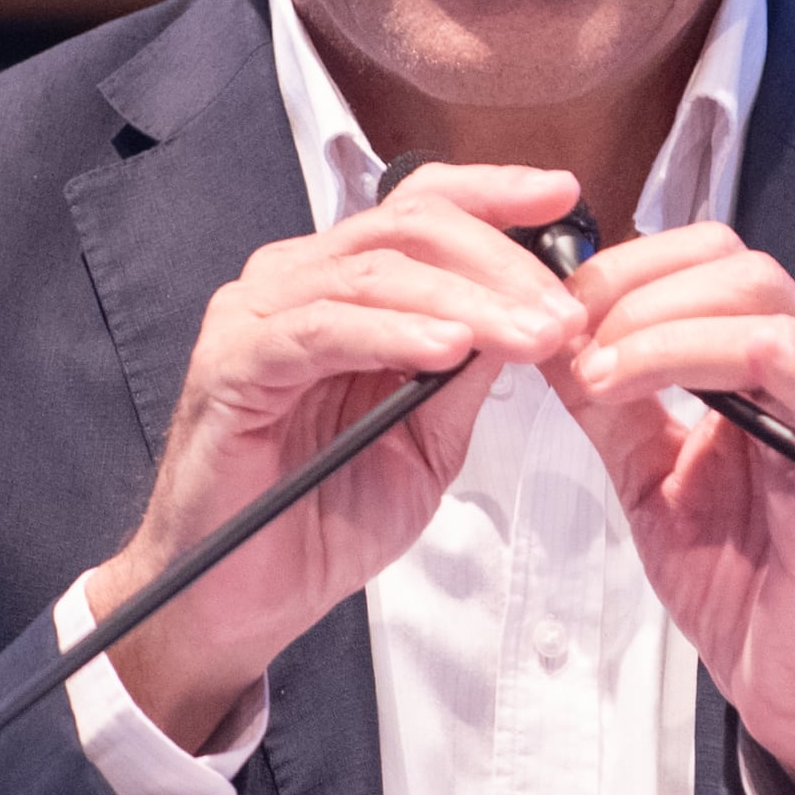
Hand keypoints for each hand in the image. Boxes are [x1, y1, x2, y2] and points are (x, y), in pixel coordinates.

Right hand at [86, 163, 588, 746]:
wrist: (239, 600)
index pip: (417, 209)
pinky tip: (448, 348)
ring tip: (531, 336)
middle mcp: (292, 284)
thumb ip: (468, 373)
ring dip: (466, 302)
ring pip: (374, 273)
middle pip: (406, 229)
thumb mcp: (426, 438)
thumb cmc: (319, 518)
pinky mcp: (231, 364)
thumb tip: (537, 312)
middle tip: (563, 313)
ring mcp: (254, 317)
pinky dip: (392, 333)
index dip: (492, 195)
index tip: (562, 197)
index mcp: (337, 288)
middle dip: (499, 264)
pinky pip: (323, 330)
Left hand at [546, 222, 794, 794]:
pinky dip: (690, 355)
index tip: (550, 307)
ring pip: (756, 297)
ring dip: (655, 318)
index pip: (705, 263)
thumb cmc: (742, 587)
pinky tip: (627, 388)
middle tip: (564, 329)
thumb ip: (611, 408)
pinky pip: (779, 363)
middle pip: (731, 259)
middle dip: (632, 282)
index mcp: (770, 367)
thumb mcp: (649, 478)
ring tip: (593, 367)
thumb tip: (552, 341)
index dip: (623, 269)